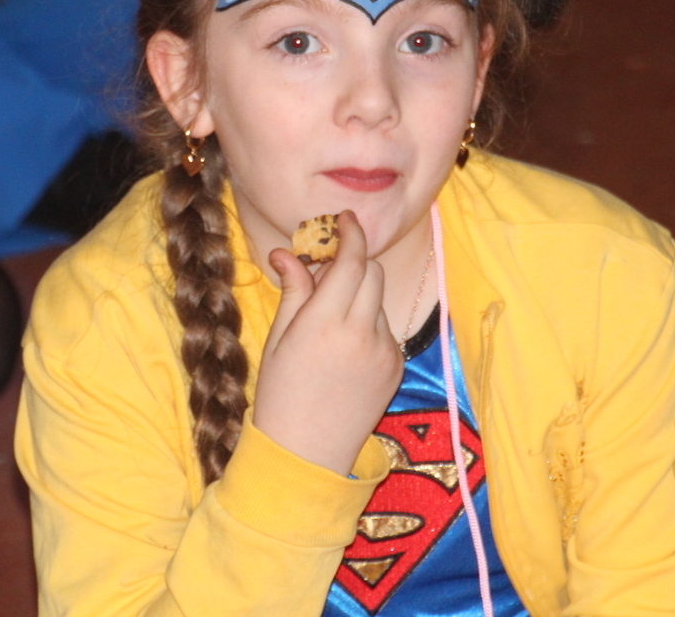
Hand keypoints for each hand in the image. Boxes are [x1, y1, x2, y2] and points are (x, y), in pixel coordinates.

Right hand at [252, 211, 402, 474]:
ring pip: (379, 299)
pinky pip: (385, 328)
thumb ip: (294, 290)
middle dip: (354, 260)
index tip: (344, 219)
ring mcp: (383, 351)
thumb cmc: (281, 395)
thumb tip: (288, 251)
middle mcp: (360, 332)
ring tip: (330, 318)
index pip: (351, 260)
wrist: (306, 454)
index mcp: (325, 323)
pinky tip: (344, 349)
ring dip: (359, 293)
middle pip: (372, 271)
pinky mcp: (395, 367)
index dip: (351, 232)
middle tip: (328, 269)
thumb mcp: (278, 339)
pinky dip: (367, 323)